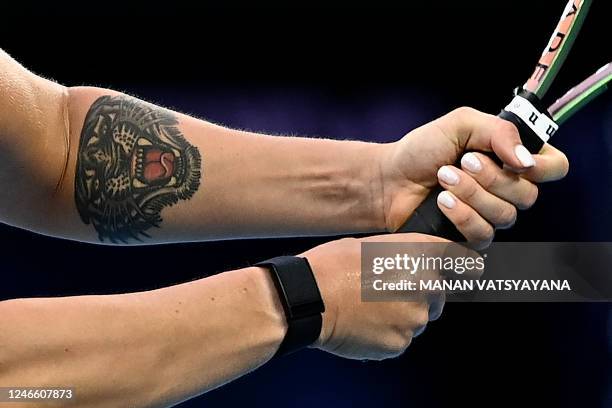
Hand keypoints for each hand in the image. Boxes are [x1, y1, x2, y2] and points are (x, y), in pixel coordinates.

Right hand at [301, 233, 450, 360]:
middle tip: (385, 292)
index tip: (468, 272)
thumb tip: (416, 270)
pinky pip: (401, 338)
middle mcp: (425, 284)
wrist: (309, 297)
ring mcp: (415, 317)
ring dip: (401, 315)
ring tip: (368, 308)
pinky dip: (387, 333)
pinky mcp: (400, 342)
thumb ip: (403, 258)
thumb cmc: (333, 266)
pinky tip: (364, 323)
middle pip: (438, 294)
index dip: (465, 266)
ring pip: (418, 319)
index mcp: (419, 254)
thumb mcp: (372, 246)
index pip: (462, 260)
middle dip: (418, 295)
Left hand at [378, 107, 568, 246]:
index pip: (555, 167)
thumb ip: (499, 132)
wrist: (389, 179)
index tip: (515, 161)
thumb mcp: (461, 124)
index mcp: (512, 158)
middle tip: (462, 162)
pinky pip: (484, 234)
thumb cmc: (422, 150)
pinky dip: (462, 215)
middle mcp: (508, 188)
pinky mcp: (471, 236)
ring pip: (505, 216)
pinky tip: (443, 202)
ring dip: (472, 193)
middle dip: (492, 178)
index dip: (542, 167)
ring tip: (443, 177)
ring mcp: (490, 215)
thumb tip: (526, 161)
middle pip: (529, 195)